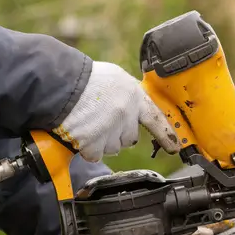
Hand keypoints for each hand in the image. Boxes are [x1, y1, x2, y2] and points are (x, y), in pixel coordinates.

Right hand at [52, 62, 180, 161]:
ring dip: (101, 141)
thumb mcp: (114, 79)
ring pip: (112, 148)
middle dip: (117, 134)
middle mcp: (126, 114)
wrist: (60, 84)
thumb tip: (132, 109)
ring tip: (88, 123)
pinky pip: (95, 154)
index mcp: (134, 96)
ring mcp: (110, 130)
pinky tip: (80, 132)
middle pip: (129, 139)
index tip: (174, 148)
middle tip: (101, 121)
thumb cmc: (84, 79)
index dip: (166, 135)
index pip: (156, 119)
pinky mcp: (94, 143)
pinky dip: (87, 148)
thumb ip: (127, 95)